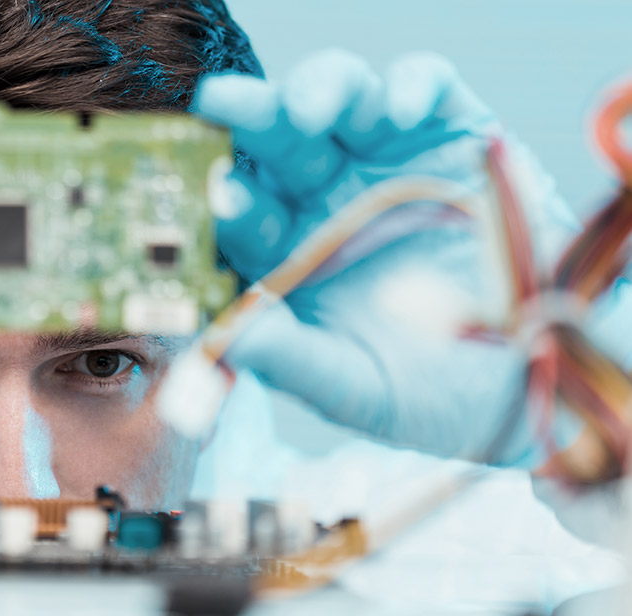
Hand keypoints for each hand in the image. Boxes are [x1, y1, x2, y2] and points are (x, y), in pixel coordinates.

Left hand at [192, 50, 580, 462]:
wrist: (530, 380)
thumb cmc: (426, 393)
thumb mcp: (357, 389)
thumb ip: (293, 361)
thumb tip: (226, 338)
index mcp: (287, 251)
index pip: (242, 214)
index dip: (229, 203)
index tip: (222, 198)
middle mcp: (325, 197)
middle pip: (278, 142)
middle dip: (251, 116)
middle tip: (223, 102)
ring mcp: (386, 160)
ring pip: (341, 100)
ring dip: (320, 90)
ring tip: (310, 110)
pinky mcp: (451, 135)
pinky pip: (427, 89)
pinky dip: (412, 86)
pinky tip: (398, 109)